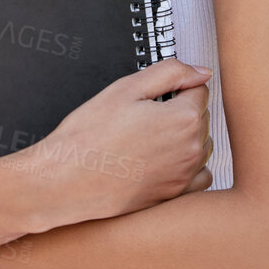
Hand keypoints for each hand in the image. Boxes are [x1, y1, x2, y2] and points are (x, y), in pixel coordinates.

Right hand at [9, 58, 213, 228]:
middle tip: (147, 115)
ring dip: (186, 138)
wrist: (66, 180)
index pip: (200, 90)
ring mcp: (184, 176)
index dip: (178, 87)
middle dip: (181, 110)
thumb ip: (170, 72)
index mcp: (183, 119)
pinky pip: (199, 178)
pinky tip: (165, 161)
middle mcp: (190, 150)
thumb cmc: (88, 137)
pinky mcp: (174, 196)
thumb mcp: (126, 88)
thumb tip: (200, 71)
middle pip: (202, 118)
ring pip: (202, 146)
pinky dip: (190, 167)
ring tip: (151, 137)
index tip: (159, 94)